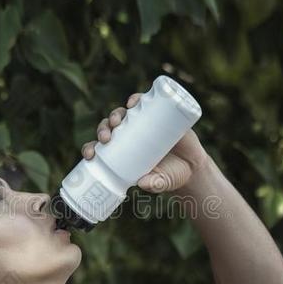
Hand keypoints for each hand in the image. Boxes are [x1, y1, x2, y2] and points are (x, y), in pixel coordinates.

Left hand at [81, 93, 210, 192]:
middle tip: (106, 138)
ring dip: (116, 114)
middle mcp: (128, 136)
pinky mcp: (157, 115)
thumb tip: (143, 183)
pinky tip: (133, 101)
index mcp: (122, 153)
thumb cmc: (170, 176)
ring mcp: (142, 124)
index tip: (90, 155)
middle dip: (103, 130)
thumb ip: (154, 184)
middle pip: (108, 128)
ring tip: (118, 120)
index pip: (99, 148)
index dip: (90, 148)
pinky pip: (143, 103)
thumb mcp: (161, 182)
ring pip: (122, 115)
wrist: (192, 166)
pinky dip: (137, 99)